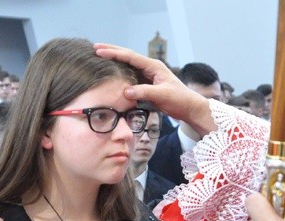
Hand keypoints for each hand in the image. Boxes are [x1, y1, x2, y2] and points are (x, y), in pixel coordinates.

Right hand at [94, 43, 216, 136]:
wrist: (189, 108)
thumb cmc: (179, 99)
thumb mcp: (162, 95)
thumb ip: (144, 92)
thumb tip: (125, 91)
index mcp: (153, 66)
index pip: (130, 57)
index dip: (114, 53)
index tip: (99, 51)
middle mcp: (150, 68)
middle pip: (127, 57)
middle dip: (111, 51)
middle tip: (95, 48)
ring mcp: (148, 76)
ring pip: (128, 66)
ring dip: (114, 62)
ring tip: (100, 58)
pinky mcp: (147, 85)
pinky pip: (131, 77)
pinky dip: (120, 74)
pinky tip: (112, 74)